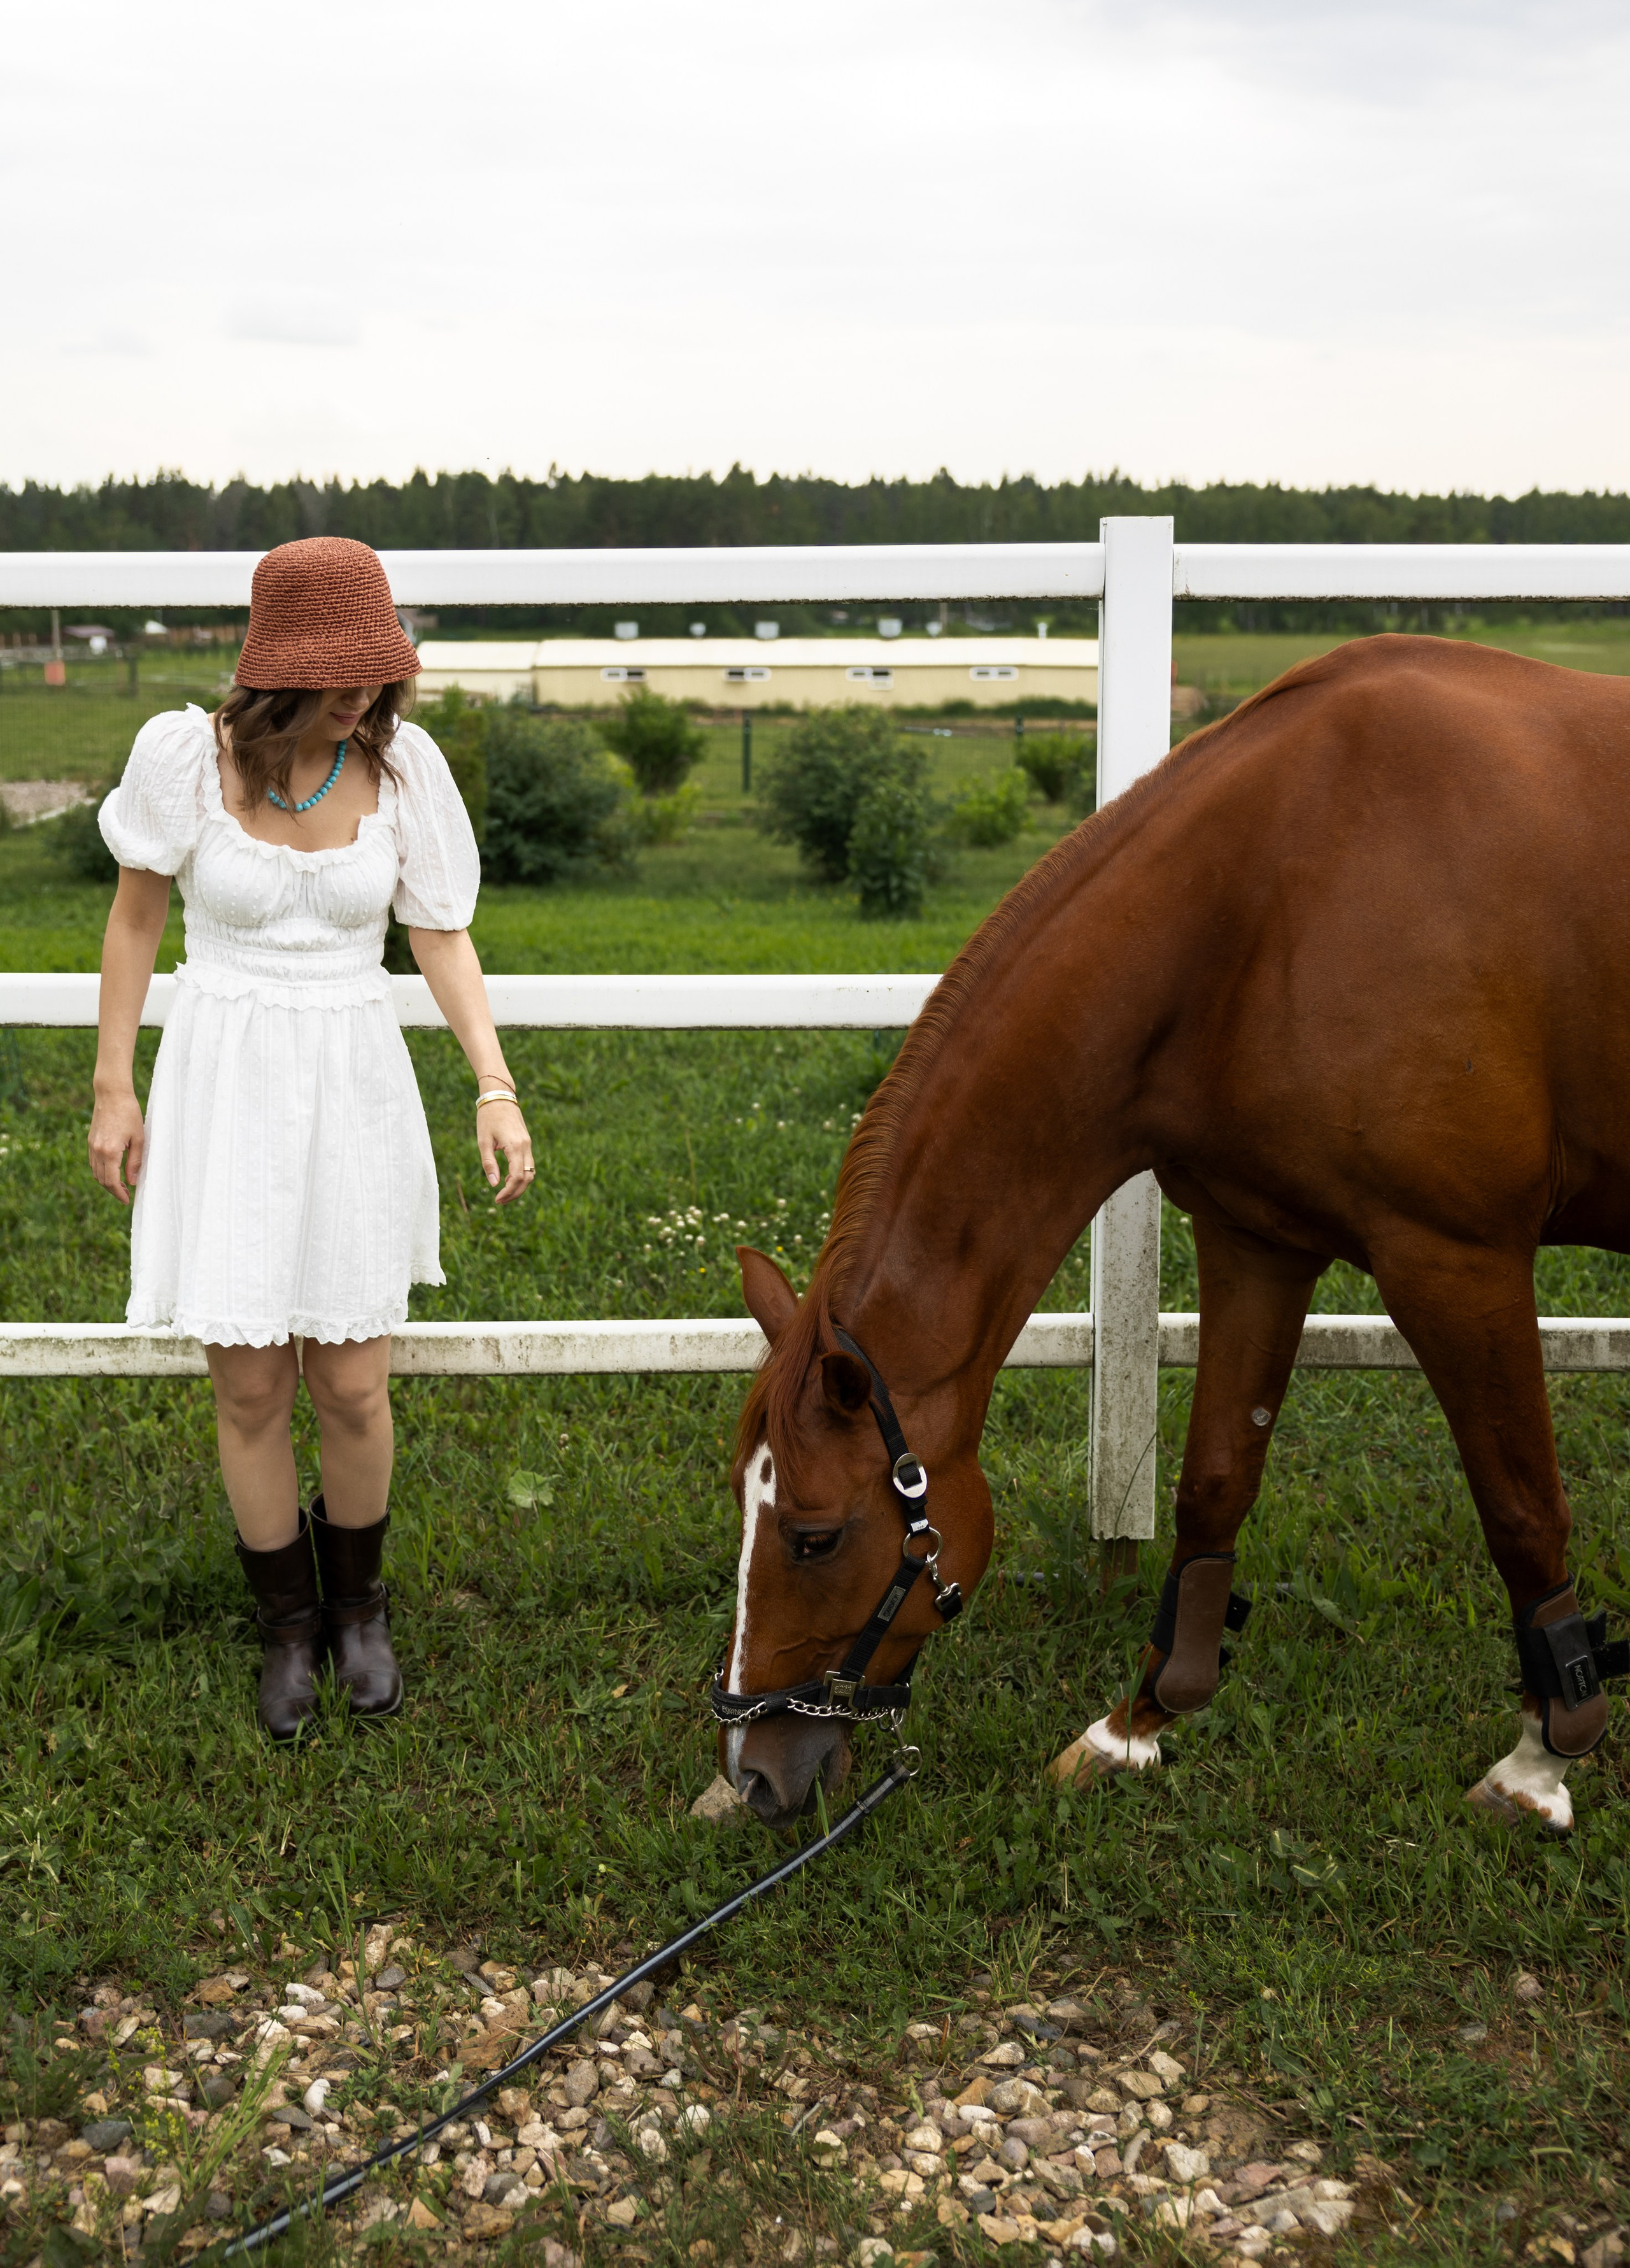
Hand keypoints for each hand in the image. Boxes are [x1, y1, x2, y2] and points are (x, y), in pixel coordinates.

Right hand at [89, 1088, 146, 1205]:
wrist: (112, 1094)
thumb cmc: (129, 1113)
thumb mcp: (139, 1139)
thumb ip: (135, 1162)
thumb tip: (132, 1181)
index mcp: (109, 1152)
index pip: (111, 1181)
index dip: (119, 1194)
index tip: (127, 1200)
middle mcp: (96, 1151)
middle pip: (102, 1180)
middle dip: (113, 1190)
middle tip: (126, 1195)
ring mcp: (91, 1146)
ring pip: (96, 1172)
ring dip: (107, 1181)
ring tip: (122, 1184)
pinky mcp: (90, 1141)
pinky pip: (93, 1162)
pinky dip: (102, 1171)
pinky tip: (113, 1170)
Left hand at [477, 1099, 533, 1203]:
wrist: (499, 1097)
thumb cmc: (488, 1117)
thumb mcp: (483, 1141)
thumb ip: (489, 1163)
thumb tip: (493, 1184)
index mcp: (515, 1146)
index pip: (517, 1176)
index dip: (508, 1191)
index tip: (497, 1199)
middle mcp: (525, 1146)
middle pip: (527, 1178)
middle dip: (515, 1193)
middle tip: (500, 1201)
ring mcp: (528, 1144)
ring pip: (530, 1172)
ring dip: (519, 1186)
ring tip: (503, 1193)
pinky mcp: (526, 1143)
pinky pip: (528, 1164)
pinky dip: (521, 1175)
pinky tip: (507, 1179)